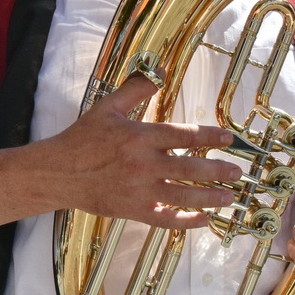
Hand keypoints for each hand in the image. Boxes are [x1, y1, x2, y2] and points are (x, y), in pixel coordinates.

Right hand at [48, 75, 240, 228]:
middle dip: (219, 171)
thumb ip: (135, 89)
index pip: (185, 135)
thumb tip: (159, 72)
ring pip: (184, 196)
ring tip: (229, 196)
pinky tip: (202, 220)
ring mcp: (140, 191)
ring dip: (210, 197)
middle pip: (192, 169)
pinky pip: (166, 219)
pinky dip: (186, 222)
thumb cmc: (82, 139)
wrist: (58, 173)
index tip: (228, 138)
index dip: (210, 136)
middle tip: (236, 172)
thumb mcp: (108, 107)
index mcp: (141, 136)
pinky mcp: (134, 210)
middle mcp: (145, 164)